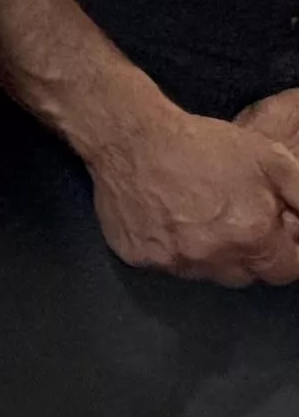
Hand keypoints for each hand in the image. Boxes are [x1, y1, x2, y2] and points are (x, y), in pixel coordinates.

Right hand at [79, 99, 298, 286]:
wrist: (132, 140)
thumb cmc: (204, 145)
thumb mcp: (272, 160)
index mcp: (250, 235)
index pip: (286, 271)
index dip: (286, 252)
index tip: (276, 234)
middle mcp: (212, 256)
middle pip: (246, 276)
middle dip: (251, 255)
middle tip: (239, 222)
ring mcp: (173, 261)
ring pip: (208, 274)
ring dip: (214, 255)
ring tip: (203, 219)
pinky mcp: (141, 259)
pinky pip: (170, 266)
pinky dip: (176, 250)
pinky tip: (171, 219)